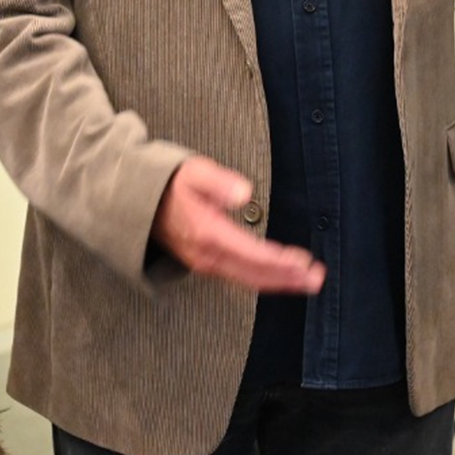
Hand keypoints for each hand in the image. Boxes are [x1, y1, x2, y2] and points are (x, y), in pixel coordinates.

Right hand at [153, 156, 324, 292]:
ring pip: (249, 279)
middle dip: (287, 279)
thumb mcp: (193, 172)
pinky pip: (240, 277)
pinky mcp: (206, 263)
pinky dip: (264, 279)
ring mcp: (205, 263)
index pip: (253, 255)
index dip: (281, 262)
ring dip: (279, 282)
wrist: (137, 201)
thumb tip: (245, 192)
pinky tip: (279, 276)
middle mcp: (208, 256)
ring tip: (306, 281)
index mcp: (208, 234)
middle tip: (317, 280)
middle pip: (255, 275)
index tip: (305, 263)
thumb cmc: (170, 183)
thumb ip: (218, 182)